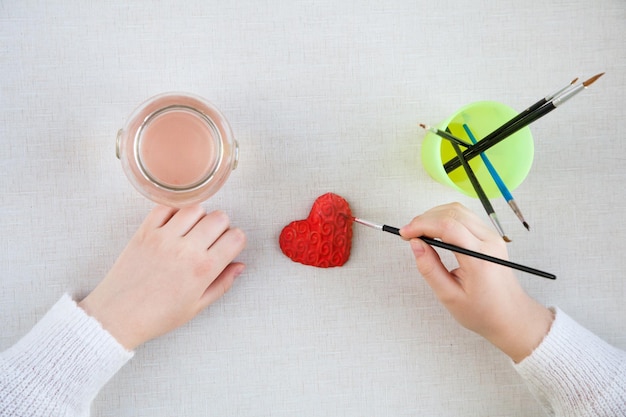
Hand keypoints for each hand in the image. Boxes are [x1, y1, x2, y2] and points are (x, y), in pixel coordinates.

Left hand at [79, 205, 245, 349]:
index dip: (236, 241)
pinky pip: (166, 207)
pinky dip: (174, 212)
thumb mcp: (197, 306)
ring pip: (196, 208)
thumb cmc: (157, 316)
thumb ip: (222, 283)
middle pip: (220, 218)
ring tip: (192, 231)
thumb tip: (239, 266)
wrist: (118, 317)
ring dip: (200, 217)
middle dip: (222, 226)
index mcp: (203, 270)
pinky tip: (173, 226)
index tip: (228, 247)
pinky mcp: (145, 232)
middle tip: (211, 238)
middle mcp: (187, 250)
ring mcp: (165, 238)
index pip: (236, 238)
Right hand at [400, 203, 552, 361]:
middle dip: (425, 219)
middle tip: (409, 233)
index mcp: (480, 258)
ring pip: (458, 210)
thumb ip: (430, 268)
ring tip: (420, 232)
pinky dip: (445, 218)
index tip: (405, 233)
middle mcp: (489, 242)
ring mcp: (492, 237)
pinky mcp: (490, 236)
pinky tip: (434, 232)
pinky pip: (465, 217)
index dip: (422, 225)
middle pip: (452, 213)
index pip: (448, 227)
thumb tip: (416, 245)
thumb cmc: (484, 311)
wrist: (510, 316)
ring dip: (434, 216)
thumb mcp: (449, 296)